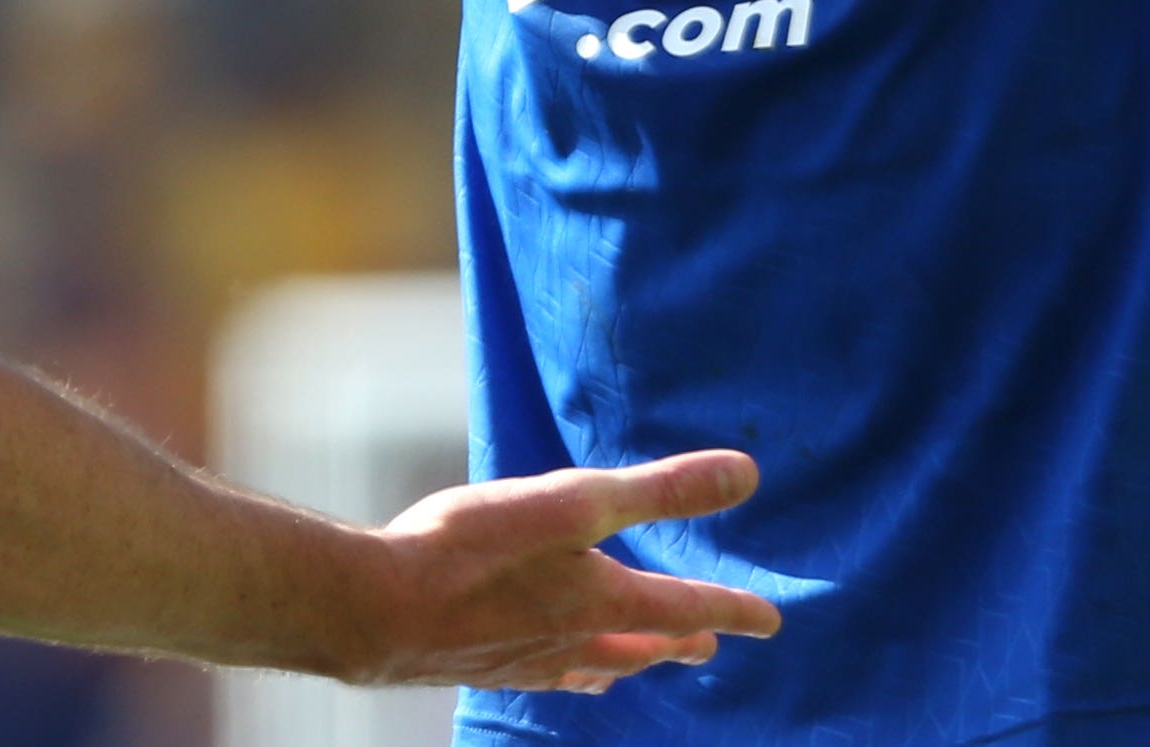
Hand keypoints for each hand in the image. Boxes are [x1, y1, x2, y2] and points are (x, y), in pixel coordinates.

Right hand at [340, 449, 781, 691]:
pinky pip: (546, 675)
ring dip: (628, 658)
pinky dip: (569, 670)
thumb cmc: (472, 548)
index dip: (733, 609)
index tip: (770, 621)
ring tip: (639, 660)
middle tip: (710, 645)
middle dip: (680, 641)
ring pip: (596, 664)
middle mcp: (575, 638)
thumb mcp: (574, 502)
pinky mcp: (483, 664)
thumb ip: (659, 490)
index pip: (687, 606)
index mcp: (603, 599)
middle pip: (644, 644)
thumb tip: (746, 475)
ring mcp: (528, 659)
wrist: (379, 609)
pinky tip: (553, 666)